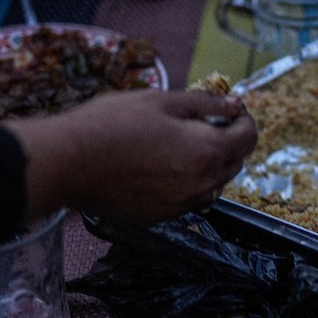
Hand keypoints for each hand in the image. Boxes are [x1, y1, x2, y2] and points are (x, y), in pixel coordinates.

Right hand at [5, 89, 257, 222]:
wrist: (67, 162)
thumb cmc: (112, 123)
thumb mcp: (162, 101)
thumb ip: (206, 104)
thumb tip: (234, 104)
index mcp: (207, 150)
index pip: (249, 138)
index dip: (245, 120)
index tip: (232, 110)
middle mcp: (201, 183)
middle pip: (234, 162)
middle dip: (228, 141)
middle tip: (204, 123)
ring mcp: (181, 204)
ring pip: (213, 184)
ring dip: (208, 165)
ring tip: (178, 145)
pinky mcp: (161, 216)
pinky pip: (187, 199)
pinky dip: (185, 183)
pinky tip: (160, 167)